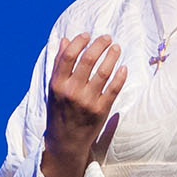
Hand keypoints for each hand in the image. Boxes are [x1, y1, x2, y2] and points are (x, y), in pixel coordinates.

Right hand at [44, 33, 125, 176]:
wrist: (66, 141)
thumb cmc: (59, 111)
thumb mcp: (54, 88)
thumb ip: (59, 64)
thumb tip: (66, 40)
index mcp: (57, 84)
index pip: (69, 56)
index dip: (79, 42)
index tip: (87, 35)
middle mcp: (72, 92)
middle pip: (88, 60)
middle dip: (99, 45)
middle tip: (107, 37)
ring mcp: (87, 101)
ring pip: (103, 72)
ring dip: (112, 56)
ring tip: (116, 48)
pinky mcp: (101, 110)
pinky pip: (114, 89)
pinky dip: (120, 76)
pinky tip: (123, 68)